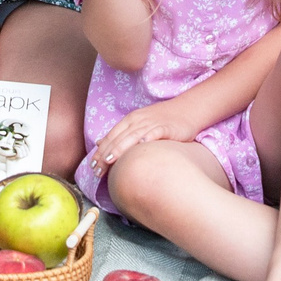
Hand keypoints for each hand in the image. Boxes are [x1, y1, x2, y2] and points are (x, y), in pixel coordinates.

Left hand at [87, 95, 209, 175]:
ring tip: (109, 161)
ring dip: (119, 149)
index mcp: (130, 120)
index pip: (111, 137)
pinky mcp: (165, 127)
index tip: (92, 166)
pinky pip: (153, 134)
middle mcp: (137, 120)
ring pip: (131, 137)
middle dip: (105, 155)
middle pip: (118, 139)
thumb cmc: (163, 120)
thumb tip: (100, 143)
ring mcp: (151, 123)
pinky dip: (145, 140)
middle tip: (97, 171)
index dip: (100, 151)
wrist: (188, 109)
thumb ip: (121, 134)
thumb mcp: (139, 124)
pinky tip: (138, 148)